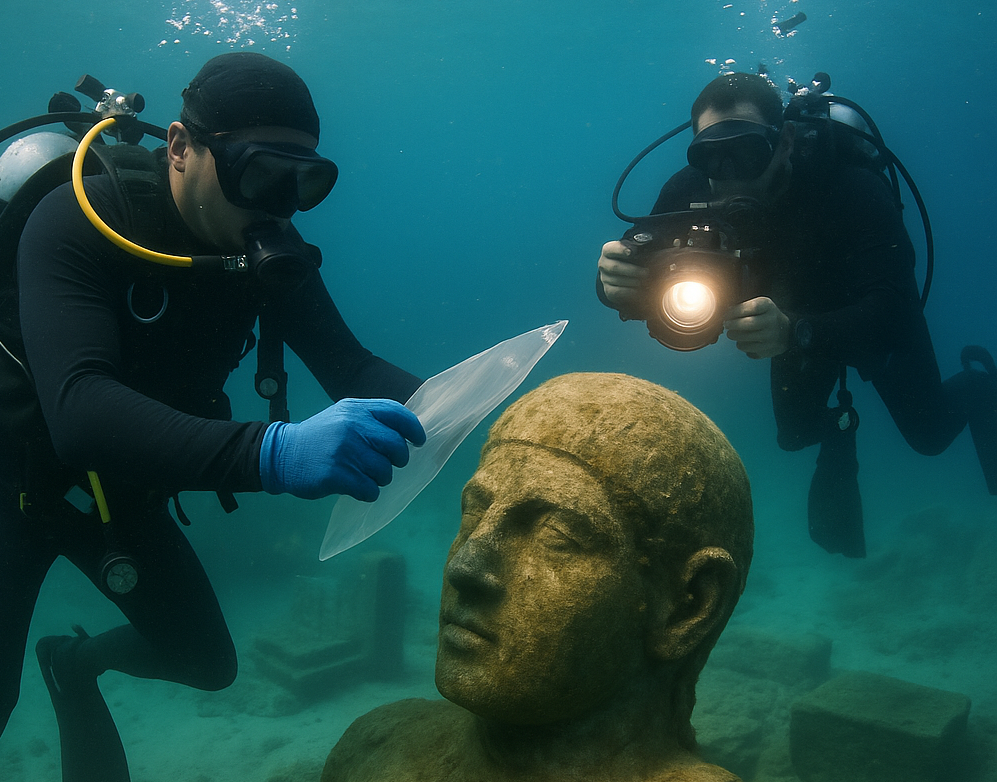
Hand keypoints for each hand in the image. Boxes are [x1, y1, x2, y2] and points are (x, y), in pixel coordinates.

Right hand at [259, 398, 426, 500]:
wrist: (281, 455)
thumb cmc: (318, 437)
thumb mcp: (342, 416)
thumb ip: (370, 419)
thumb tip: (405, 434)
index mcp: (356, 409)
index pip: (397, 413)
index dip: (413, 429)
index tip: (418, 441)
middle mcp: (352, 426)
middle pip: (396, 446)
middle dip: (399, 459)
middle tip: (390, 464)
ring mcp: (345, 451)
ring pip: (385, 471)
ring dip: (380, 478)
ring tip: (364, 475)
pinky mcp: (337, 475)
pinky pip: (370, 490)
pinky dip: (368, 492)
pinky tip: (356, 487)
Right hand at [598, 241, 646, 309]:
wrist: (627, 274)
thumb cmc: (634, 258)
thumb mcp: (637, 251)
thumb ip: (643, 249)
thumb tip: (655, 251)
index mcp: (609, 250)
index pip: (611, 249)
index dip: (621, 249)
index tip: (633, 251)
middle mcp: (604, 264)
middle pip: (614, 267)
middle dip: (632, 270)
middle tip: (646, 272)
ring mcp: (604, 278)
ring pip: (617, 280)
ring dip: (633, 281)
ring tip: (646, 281)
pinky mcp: (608, 290)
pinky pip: (617, 292)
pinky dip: (629, 291)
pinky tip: (639, 289)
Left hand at [723, 297, 790, 358]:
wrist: (786, 332)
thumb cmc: (766, 316)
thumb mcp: (760, 305)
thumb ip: (743, 307)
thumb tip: (723, 312)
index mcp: (768, 307)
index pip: (750, 308)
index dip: (734, 312)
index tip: (727, 315)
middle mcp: (771, 322)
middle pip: (747, 324)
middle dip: (732, 325)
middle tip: (727, 325)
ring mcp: (771, 338)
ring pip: (744, 340)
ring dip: (735, 337)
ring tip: (734, 333)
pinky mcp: (768, 351)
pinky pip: (748, 350)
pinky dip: (743, 346)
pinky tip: (746, 341)